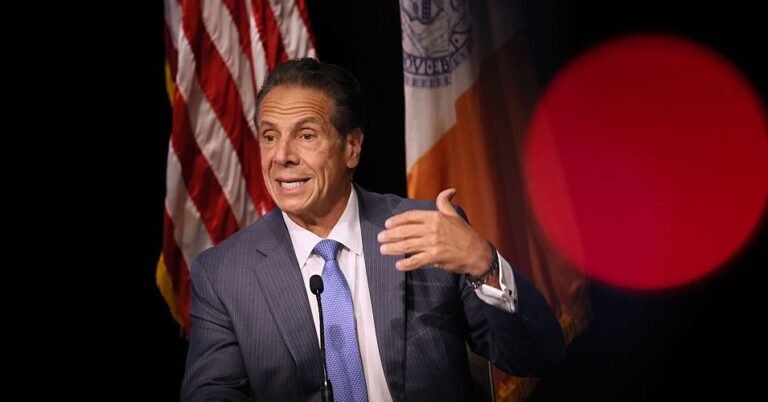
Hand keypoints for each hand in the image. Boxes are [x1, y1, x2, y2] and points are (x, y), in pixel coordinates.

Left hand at [378, 189, 494, 278]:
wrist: (477, 253)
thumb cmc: (465, 234)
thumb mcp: (455, 215)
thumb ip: (445, 203)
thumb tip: (449, 190)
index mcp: (435, 217)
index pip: (410, 216)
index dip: (397, 220)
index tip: (387, 224)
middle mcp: (432, 229)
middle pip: (405, 231)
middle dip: (390, 235)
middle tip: (380, 238)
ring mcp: (433, 243)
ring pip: (407, 245)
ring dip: (393, 248)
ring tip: (383, 249)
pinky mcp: (435, 257)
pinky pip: (416, 260)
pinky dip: (406, 263)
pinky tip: (398, 265)